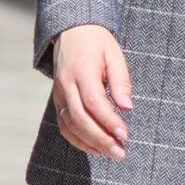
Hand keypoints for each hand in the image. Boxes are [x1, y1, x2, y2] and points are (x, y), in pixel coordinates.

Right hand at [51, 25, 132, 159]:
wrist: (71, 31)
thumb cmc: (97, 43)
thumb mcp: (114, 55)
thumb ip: (121, 81)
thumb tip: (127, 108)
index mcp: (82, 70)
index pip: (93, 101)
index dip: (109, 121)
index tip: (125, 135)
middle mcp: (66, 84)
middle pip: (80, 118)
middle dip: (100, 139)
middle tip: (120, 152)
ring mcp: (58, 94)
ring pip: (69, 125)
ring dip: (90, 143)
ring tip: (111, 153)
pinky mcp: (57, 101)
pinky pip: (64, 125)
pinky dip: (78, 140)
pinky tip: (95, 148)